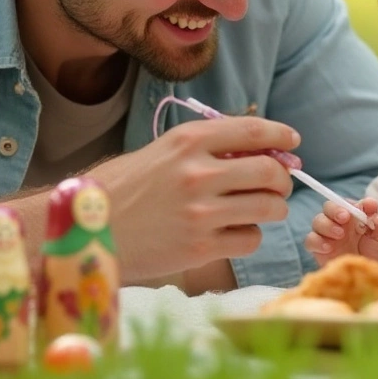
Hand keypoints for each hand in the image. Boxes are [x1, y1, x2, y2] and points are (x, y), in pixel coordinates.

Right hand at [85, 116, 295, 284]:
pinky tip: (235, 233)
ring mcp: (201, 212)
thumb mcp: (161, 152)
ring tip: (260, 210)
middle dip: (282, 179)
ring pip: (268, 208)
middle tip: (277, 184)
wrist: (85, 230)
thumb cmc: (121, 188)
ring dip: (272, 209)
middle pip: (269, 172)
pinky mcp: (200, 247)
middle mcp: (198, 173)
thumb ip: (206, 149)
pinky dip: (250, 236)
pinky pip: (250, 239)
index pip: (254, 132)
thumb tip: (258, 152)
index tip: (292, 142)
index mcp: (188, 140)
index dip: (281, 136)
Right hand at [304, 198, 377, 265]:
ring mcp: (326, 234)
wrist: (365, 275)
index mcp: (353, 214)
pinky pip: (310, 240)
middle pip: (328, 206)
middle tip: (345, 218)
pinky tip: (328, 248)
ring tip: (340, 235)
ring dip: (327, 225)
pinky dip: (316, 241)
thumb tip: (376, 212)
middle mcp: (337, 221)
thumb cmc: (374, 252)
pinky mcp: (318, 248)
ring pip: (318, 221)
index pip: (347, 202)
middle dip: (335, 210)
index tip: (363, 209)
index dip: (352, 203)